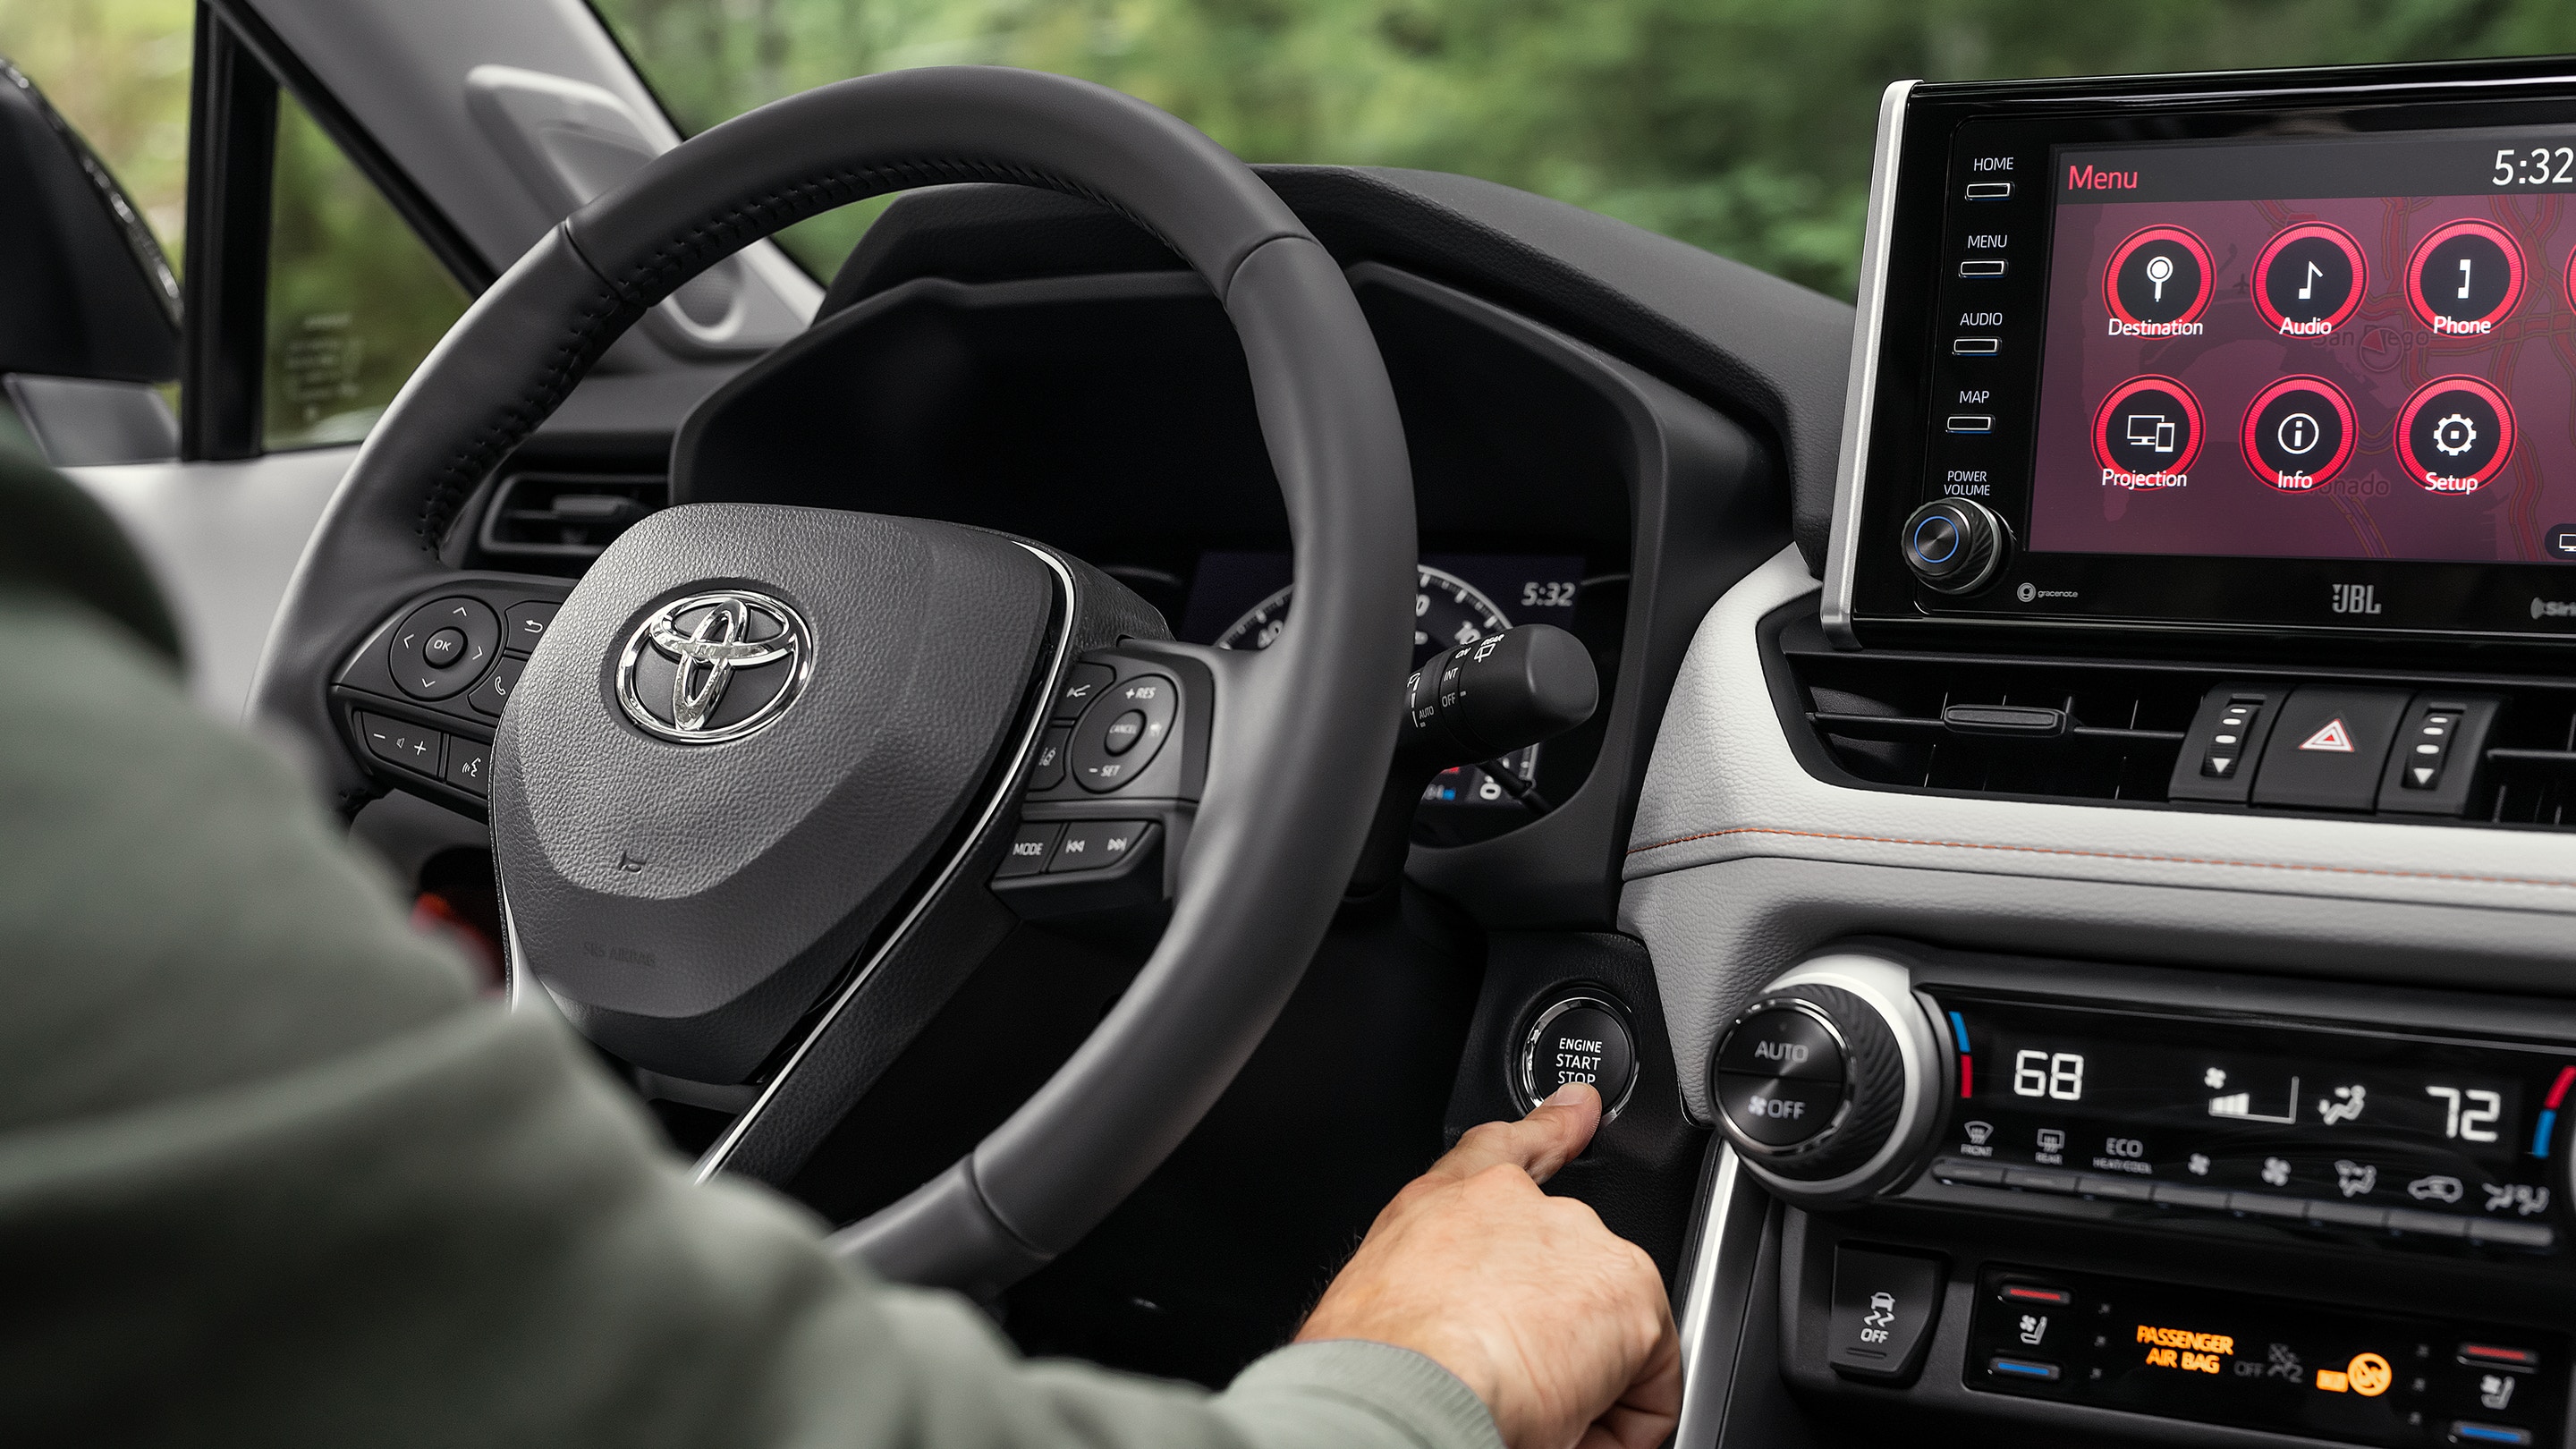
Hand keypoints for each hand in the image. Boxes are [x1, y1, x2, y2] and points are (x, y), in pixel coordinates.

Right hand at [1296, 1082, 1679, 1448]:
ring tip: (1537, 1424)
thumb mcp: (1377, 1300)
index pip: (1507, 1148)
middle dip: (1559, 1340)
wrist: (1407, 1381)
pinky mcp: (1631, 1296)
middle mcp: (1524, 1208)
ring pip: (1614, 1336)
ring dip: (1588, 1388)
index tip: (1578, 1109)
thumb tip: (1443, 1339)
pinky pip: (1652, 1388)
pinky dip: (1623, 1432)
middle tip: (1519, 1394)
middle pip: (1573, 1273)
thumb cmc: (1375, 1359)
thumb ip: (1425, 1289)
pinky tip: (1572, 1438)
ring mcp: (1584, 1246)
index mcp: (1451, 1203)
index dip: (1549, 1130)